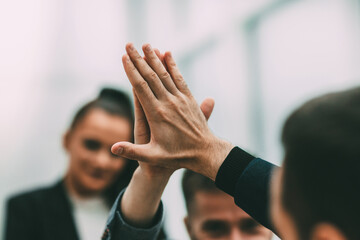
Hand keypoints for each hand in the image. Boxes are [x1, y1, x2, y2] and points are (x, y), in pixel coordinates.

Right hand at [112, 43, 232, 179]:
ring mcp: (180, 99)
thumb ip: (132, 152)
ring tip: (146, 45)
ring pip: (165, 74)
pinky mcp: (189, 99)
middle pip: (151, 76)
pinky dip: (173, 65)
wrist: (205, 152)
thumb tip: (112, 149)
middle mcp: (169, 103)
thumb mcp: (153, 157)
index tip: (124, 58)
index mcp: (157, 114)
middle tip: (129, 44)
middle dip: (139, 59)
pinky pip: (179, 78)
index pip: (141, 87)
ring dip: (154, 58)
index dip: (131, 71)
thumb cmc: (177, 157)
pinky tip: (168, 54)